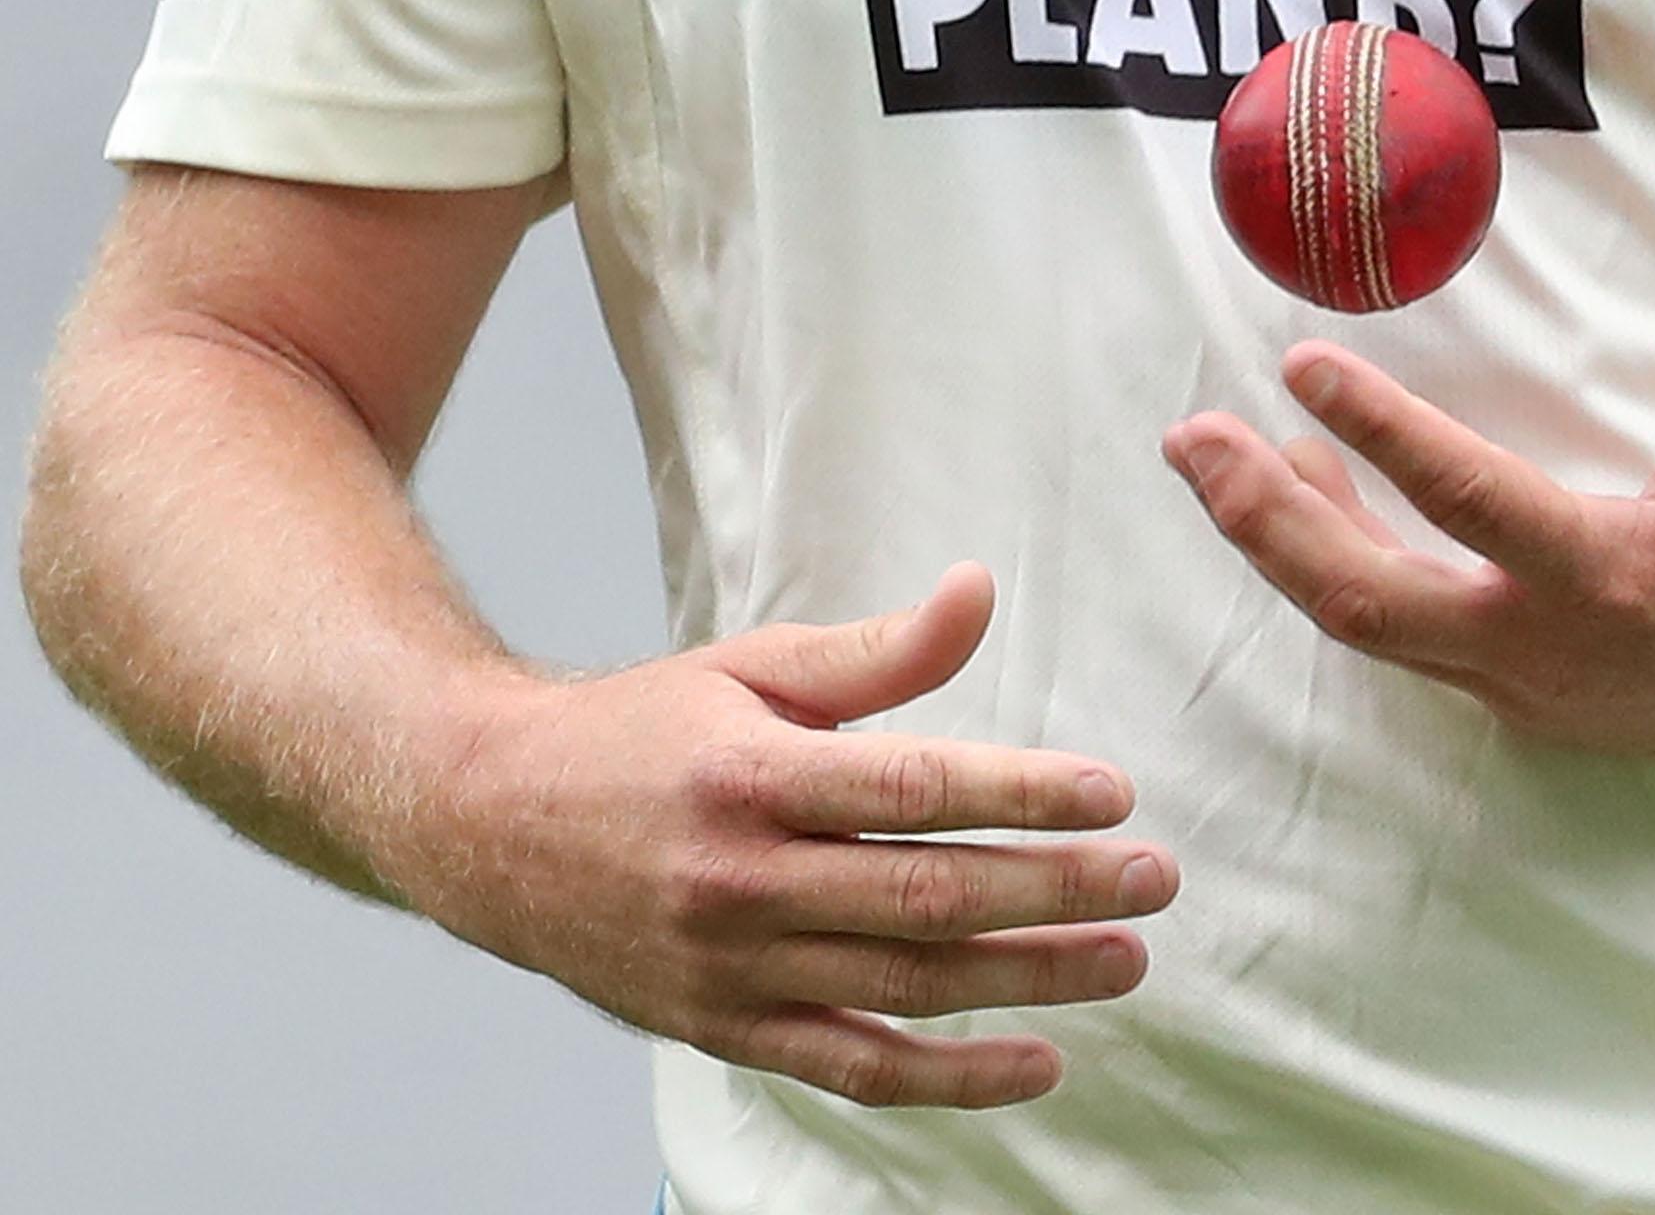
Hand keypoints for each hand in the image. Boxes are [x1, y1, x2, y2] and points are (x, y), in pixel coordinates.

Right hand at [401, 564, 1178, 1108]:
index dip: (1021, 794)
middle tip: (1154, 881)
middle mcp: (739, 879)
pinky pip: (853, 1067)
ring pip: (905, 989)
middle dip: (1055, 891)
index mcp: (749, 772)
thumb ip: (877, 649)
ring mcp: (731, 968)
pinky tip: (1036, 1063)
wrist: (486, 821)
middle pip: (926, 896)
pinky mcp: (725, 1028)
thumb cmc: (638, 733)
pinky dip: (949, 1079)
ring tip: (1125, 961)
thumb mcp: (749, 667)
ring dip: (1029, 981)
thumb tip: (981, 590)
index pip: (912, 790)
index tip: (1113, 795)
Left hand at [1164, 230, 1654, 763]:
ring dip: (1283, 541)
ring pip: (1366, 622)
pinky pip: (1402, 634)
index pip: (1467, 498)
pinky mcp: (1515, 699)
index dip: (1378, 430)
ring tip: (1218, 459)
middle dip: (1262, 520)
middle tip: (1193, 441)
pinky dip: (1343, 565)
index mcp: (1610, 573)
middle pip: (1362, 596)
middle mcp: (1545, 646)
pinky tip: (1310, 494)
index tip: (1299, 364)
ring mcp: (1521, 685)